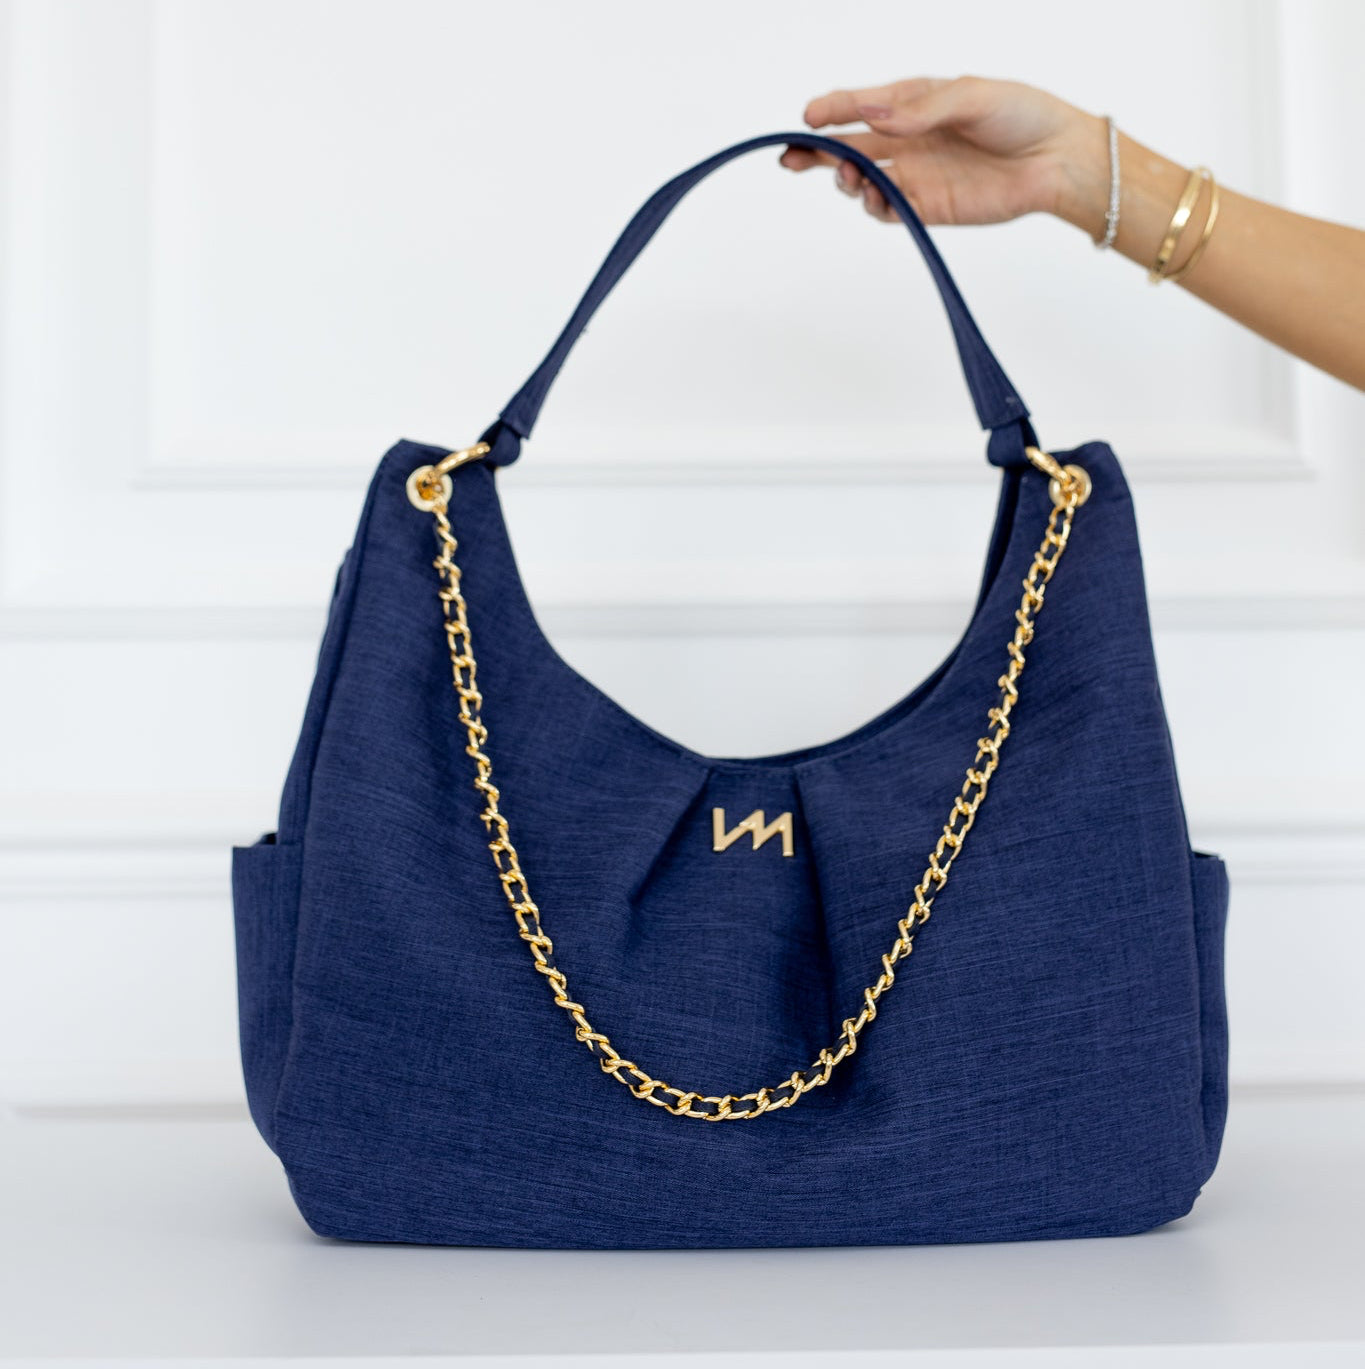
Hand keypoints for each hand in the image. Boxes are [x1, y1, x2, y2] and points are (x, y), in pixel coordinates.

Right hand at [782, 75, 1101, 229]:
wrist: (1056, 160)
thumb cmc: (1021, 115)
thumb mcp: (973, 96)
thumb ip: (923, 109)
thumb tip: (875, 116)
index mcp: (914, 103)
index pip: (861, 105)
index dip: (831, 110)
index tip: (808, 118)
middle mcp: (908, 139)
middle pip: (848, 146)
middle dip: (815, 152)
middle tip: (791, 158)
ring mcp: (914, 175)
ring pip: (861, 180)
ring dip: (845, 179)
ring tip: (848, 176)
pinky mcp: (927, 207)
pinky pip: (887, 209)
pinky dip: (873, 205)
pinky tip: (873, 196)